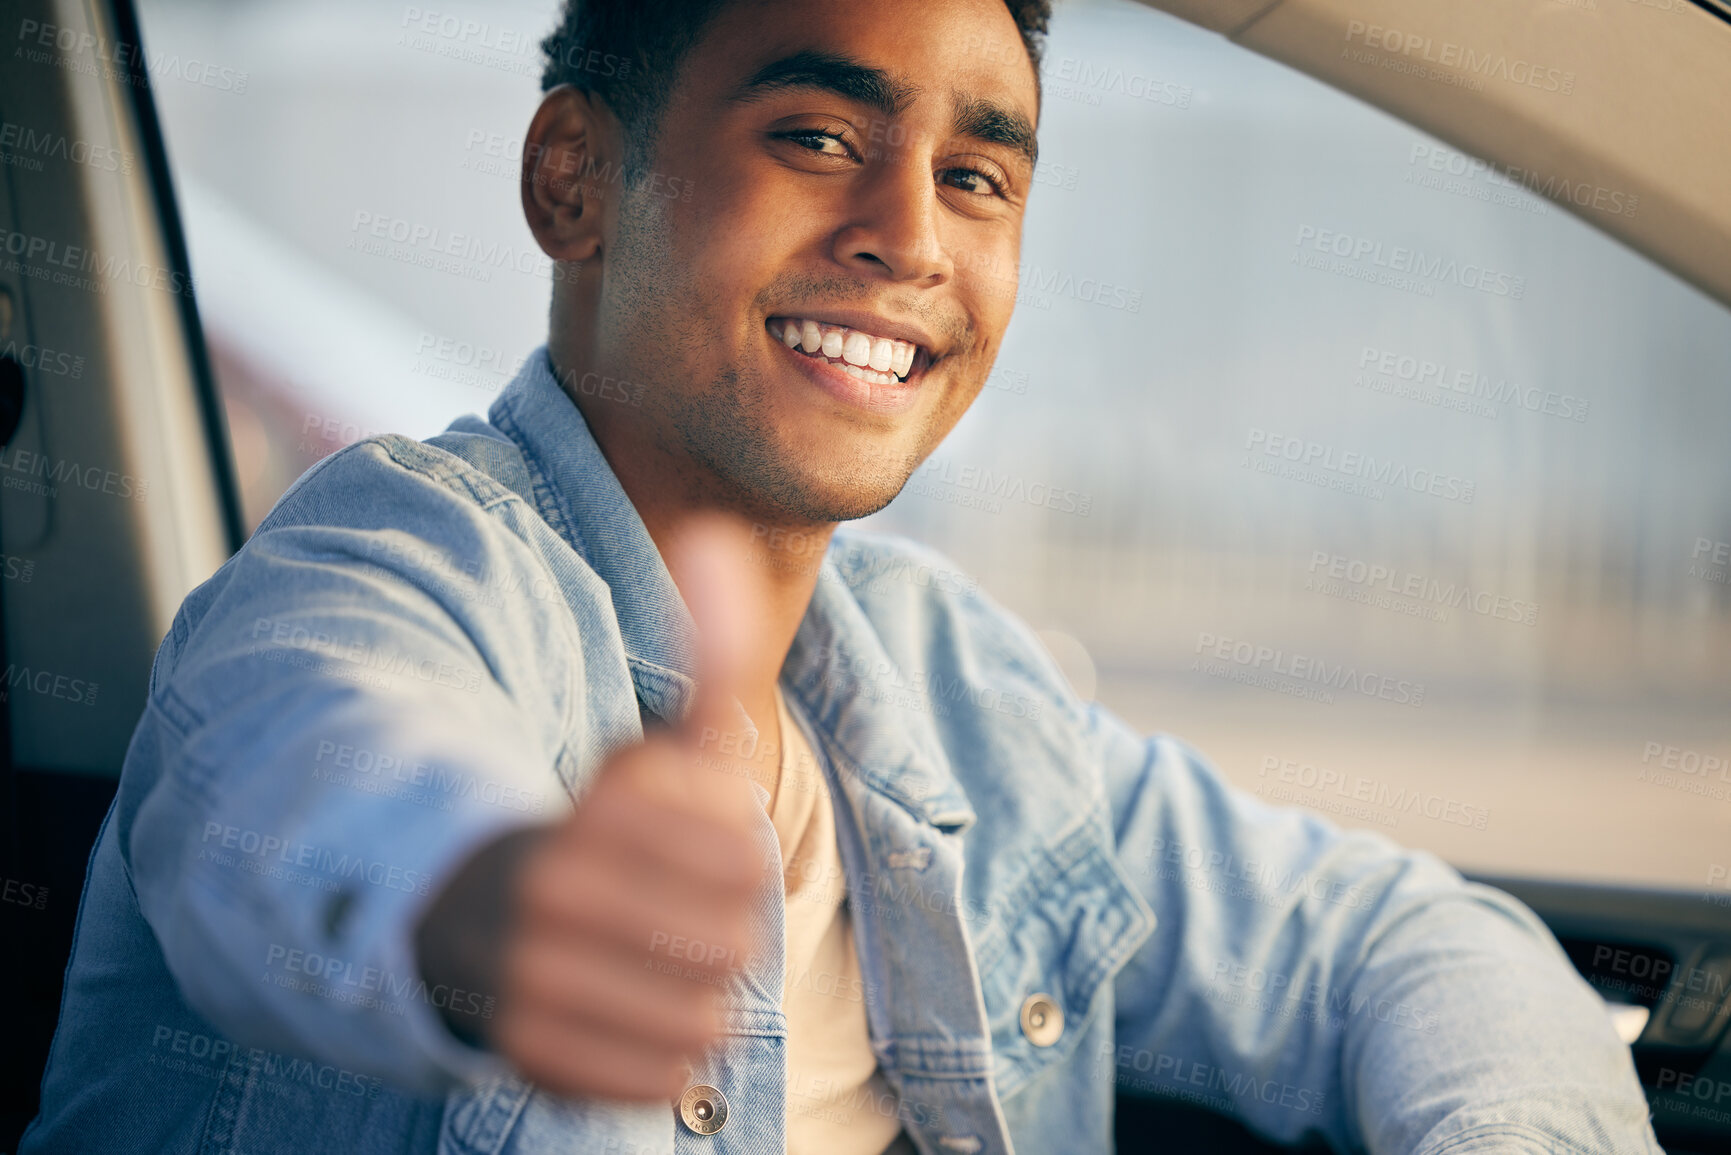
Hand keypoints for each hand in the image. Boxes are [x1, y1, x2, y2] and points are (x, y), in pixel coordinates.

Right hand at [416, 515, 768, 1100]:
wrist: (463, 914)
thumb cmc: (591, 823)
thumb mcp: (650, 737)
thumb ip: (700, 650)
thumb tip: (714, 532)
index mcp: (575, 826)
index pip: (739, 856)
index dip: (723, 844)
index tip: (668, 830)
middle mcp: (538, 917)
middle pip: (732, 940)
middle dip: (713, 914)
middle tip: (661, 895)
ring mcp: (525, 1001)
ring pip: (705, 1020)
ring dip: (690, 985)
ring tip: (641, 951)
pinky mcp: (530, 1070)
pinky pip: (666, 1079)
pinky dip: (664, 1050)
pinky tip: (627, 1005)